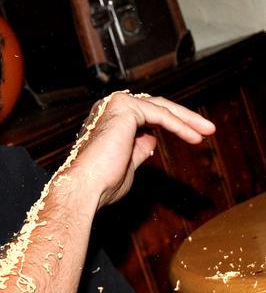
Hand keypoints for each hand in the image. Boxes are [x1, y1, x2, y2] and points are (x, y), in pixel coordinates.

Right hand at [66, 92, 215, 209]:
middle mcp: (108, 108)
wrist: (85, 187)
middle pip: (155, 107)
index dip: (171, 124)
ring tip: (207, 132)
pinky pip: (158, 114)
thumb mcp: (127, 165)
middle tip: (207, 129)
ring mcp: (115, 105)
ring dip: (186, 120)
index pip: (145, 115)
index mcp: (106, 120)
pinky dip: (178, 125)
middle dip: (184, 118)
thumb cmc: (100, 184)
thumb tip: (152, 140)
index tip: (192, 137)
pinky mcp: (124, 108)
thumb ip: (138, 150)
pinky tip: (193, 136)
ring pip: (160, 107)